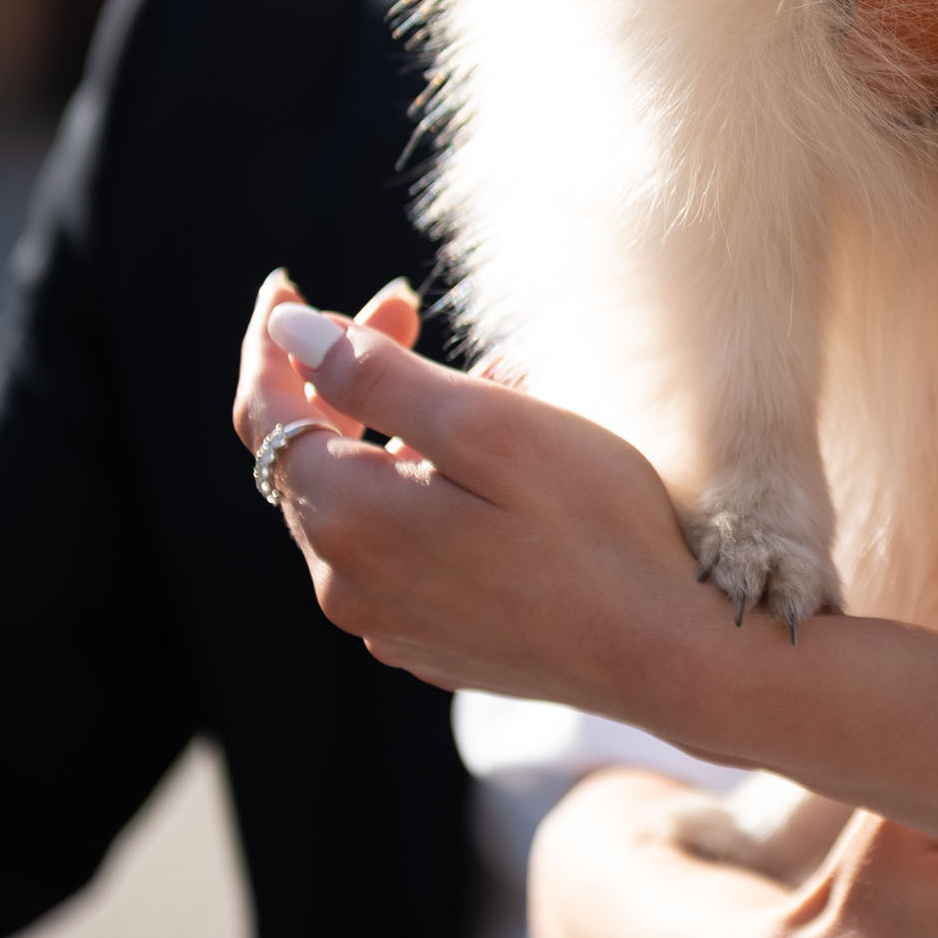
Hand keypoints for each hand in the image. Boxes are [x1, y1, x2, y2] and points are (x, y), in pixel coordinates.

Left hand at [233, 271, 709, 712]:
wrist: (670, 653)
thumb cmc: (595, 528)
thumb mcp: (488, 427)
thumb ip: (377, 376)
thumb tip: (291, 330)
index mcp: (349, 521)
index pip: (266, 414)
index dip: (273, 341)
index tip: (288, 284)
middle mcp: (347, 582)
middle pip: (306, 456)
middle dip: (340, 376)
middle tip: (403, 309)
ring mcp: (387, 621)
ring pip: (358, 500)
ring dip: (393, 430)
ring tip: (481, 383)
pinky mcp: (431, 642)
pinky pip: (396, 546)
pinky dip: (420, 487)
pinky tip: (489, 467)